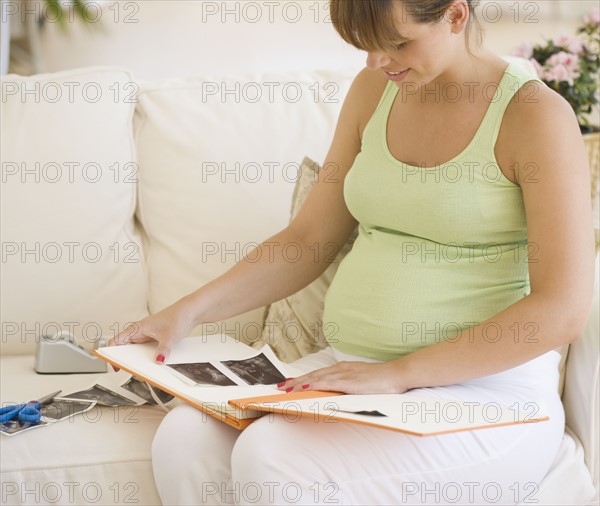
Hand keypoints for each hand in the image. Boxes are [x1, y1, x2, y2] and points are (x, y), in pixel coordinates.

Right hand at [108, 298, 195, 364]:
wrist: (189, 311)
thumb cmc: (178, 317)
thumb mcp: (169, 338)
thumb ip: (163, 351)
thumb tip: (158, 361)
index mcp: (136, 328)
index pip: (115, 342)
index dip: (111, 354)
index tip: (115, 366)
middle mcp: (139, 331)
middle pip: (125, 348)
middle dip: (125, 359)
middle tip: (130, 370)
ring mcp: (146, 335)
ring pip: (136, 350)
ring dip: (137, 359)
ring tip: (141, 368)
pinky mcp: (154, 338)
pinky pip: (146, 350)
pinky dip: (146, 357)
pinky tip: (152, 363)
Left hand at [276, 361, 406, 394]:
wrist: (397, 374)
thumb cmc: (382, 381)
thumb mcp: (361, 383)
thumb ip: (348, 386)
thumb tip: (336, 394)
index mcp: (344, 369)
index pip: (319, 374)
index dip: (303, 379)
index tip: (290, 383)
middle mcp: (341, 369)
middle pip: (314, 375)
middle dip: (296, 381)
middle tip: (280, 387)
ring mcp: (345, 374)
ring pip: (317, 378)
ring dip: (300, 384)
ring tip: (286, 389)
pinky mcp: (349, 381)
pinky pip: (327, 383)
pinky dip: (314, 385)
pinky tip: (305, 388)